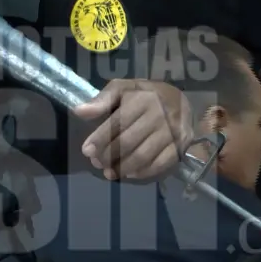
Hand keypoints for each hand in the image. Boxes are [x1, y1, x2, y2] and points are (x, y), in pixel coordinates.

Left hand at [73, 79, 192, 180]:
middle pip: (128, 142)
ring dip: (122, 168)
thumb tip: (79, 111)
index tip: (86, 150)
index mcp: (142, 99)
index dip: (100, 139)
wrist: (180, 99)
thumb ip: (102, 100)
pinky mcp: (180, 146)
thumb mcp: (124, 88)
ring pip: (143, 156)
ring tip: (109, 172)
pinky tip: (129, 173)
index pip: (117, 123)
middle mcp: (159, 115)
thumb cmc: (145, 94)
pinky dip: (142, 172)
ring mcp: (172, 132)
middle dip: (108, 156)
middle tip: (97, 163)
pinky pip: (159, 164)